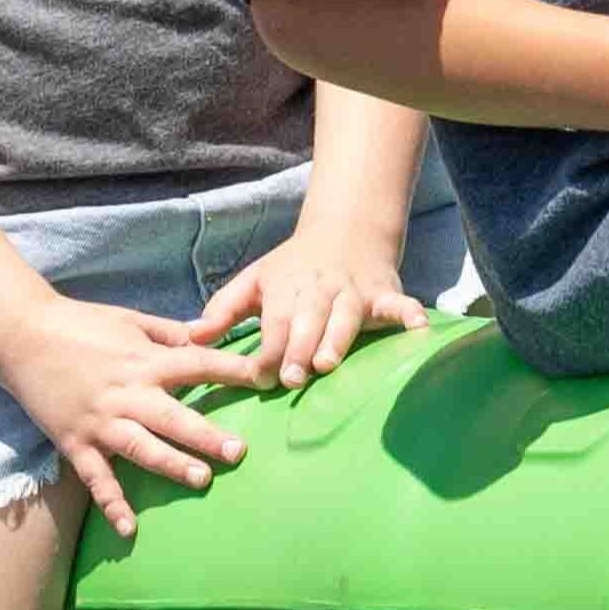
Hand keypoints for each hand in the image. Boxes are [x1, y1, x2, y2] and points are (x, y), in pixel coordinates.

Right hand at [0, 295, 265, 533]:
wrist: (20, 334)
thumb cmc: (79, 324)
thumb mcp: (129, 319)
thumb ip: (170, 332)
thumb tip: (208, 333)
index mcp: (144, 361)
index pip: (197, 364)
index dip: (232, 369)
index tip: (265, 377)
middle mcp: (126, 393)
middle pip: (173, 416)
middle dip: (206, 434)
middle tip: (238, 452)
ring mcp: (100, 421)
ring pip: (141, 447)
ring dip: (171, 465)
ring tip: (201, 479)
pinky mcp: (75, 441)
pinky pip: (97, 478)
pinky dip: (112, 504)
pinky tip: (130, 529)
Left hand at [190, 227, 428, 389]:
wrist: (345, 230)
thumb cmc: (293, 267)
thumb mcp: (255, 281)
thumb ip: (224, 310)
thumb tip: (190, 336)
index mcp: (285, 291)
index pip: (274, 325)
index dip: (267, 352)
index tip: (259, 377)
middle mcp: (318, 292)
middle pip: (307, 323)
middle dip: (298, 349)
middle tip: (291, 379)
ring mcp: (353, 293)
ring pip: (345, 317)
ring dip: (337, 338)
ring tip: (328, 363)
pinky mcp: (384, 294)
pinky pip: (399, 304)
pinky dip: (408, 315)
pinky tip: (418, 329)